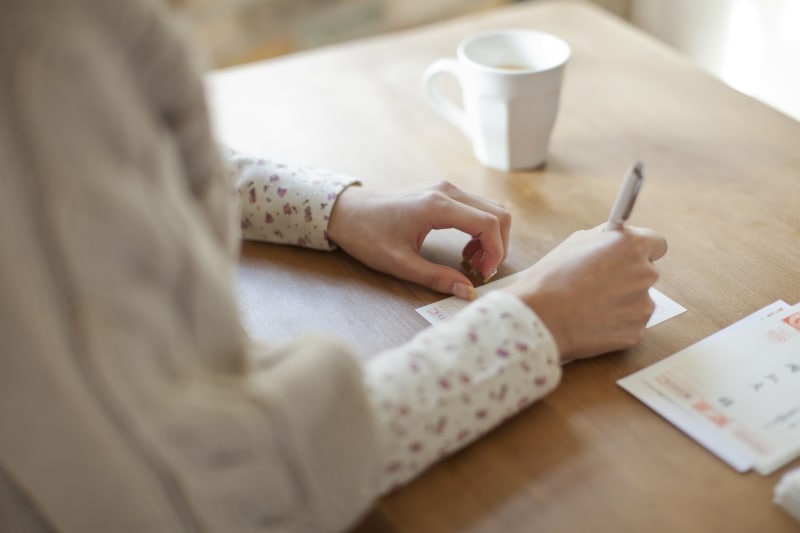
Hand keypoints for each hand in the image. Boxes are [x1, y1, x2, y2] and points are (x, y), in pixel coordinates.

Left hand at [327, 181, 510, 298]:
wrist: (346, 211)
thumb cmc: (367, 235)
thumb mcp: (399, 263)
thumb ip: (435, 278)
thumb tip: (467, 292)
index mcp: (437, 206)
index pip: (489, 224)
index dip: (495, 252)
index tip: (481, 275)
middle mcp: (447, 191)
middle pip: (498, 213)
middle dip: (498, 245)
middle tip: (481, 272)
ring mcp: (445, 188)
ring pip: (490, 209)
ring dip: (490, 238)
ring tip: (471, 263)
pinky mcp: (442, 192)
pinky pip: (476, 208)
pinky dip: (480, 230)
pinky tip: (464, 251)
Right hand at [503, 224, 667, 361]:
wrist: (540, 317)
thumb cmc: (552, 278)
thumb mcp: (575, 243)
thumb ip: (605, 239)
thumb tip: (615, 239)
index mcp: (631, 246)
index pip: (657, 244)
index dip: (640, 250)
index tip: (628, 257)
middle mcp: (645, 274)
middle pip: (646, 273)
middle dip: (627, 276)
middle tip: (598, 283)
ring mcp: (643, 306)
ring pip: (638, 300)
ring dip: (622, 301)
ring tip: (590, 304)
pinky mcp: (635, 331)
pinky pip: (630, 323)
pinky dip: (616, 322)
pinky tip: (592, 320)